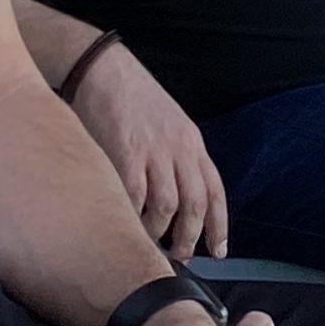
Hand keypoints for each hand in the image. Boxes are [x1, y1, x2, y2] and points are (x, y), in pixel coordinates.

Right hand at [70, 42, 229, 256]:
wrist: (105, 69)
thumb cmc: (134, 100)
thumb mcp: (170, 126)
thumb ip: (176, 160)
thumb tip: (176, 204)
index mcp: (192, 143)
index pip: (215, 191)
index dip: (220, 225)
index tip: (219, 251)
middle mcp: (179, 149)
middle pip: (195, 204)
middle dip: (190, 238)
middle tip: (180, 257)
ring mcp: (154, 150)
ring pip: (168, 205)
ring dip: (160, 233)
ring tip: (150, 245)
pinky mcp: (125, 150)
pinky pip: (135, 194)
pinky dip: (133, 216)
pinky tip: (127, 225)